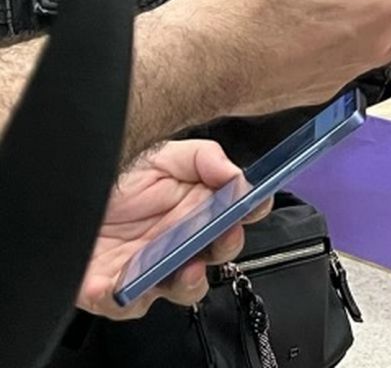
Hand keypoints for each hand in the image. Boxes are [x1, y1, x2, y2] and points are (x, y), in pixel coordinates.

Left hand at [76, 141, 270, 319]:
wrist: (70, 193)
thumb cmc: (120, 178)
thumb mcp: (165, 155)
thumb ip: (206, 159)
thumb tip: (238, 178)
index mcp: (201, 210)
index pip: (239, 214)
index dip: (252, 210)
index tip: (253, 204)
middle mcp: (182, 243)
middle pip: (218, 254)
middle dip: (226, 246)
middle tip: (223, 234)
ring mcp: (151, 268)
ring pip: (182, 289)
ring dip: (190, 282)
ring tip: (186, 268)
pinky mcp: (114, 289)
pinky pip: (126, 303)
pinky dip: (126, 297)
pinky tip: (123, 282)